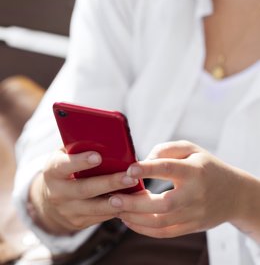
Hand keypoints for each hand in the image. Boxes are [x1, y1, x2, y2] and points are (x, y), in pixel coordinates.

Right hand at [29, 149, 138, 234]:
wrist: (51, 202)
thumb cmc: (65, 170)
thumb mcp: (65, 157)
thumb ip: (79, 148)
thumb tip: (105, 137)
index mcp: (53, 172)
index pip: (63, 166)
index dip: (79, 162)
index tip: (98, 157)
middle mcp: (57, 193)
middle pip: (84, 189)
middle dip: (109, 183)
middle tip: (129, 177)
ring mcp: (68, 210)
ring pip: (95, 207)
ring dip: (117, 200)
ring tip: (135, 192)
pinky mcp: (79, 222)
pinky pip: (101, 217)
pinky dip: (118, 210)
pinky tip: (133, 202)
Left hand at [109, 141, 245, 237]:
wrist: (234, 193)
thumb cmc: (206, 167)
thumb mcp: (191, 150)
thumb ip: (166, 150)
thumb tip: (143, 161)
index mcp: (195, 171)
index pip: (169, 168)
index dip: (148, 169)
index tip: (129, 169)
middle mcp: (194, 194)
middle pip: (163, 204)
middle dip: (135, 203)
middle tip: (113, 198)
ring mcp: (194, 214)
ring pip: (161, 222)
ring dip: (135, 218)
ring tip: (116, 209)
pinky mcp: (191, 226)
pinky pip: (165, 233)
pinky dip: (144, 230)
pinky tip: (129, 221)